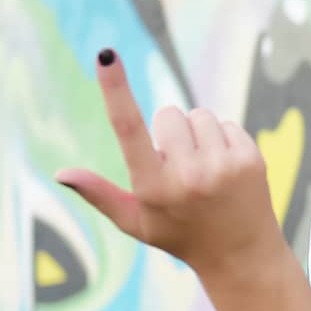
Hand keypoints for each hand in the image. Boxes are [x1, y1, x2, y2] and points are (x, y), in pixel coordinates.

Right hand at [54, 49, 282, 275]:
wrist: (241, 254)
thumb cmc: (180, 235)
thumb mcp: (135, 222)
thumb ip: (99, 194)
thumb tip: (60, 173)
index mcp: (153, 187)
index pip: (127, 128)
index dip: (115, 89)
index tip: (106, 56)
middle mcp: (187, 175)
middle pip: (169, 114)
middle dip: (170, 132)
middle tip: (180, 167)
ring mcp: (222, 167)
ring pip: (199, 116)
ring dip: (198, 135)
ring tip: (204, 169)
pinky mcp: (250, 159)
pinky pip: (226, 124)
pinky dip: (222, 141)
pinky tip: (226, 170)